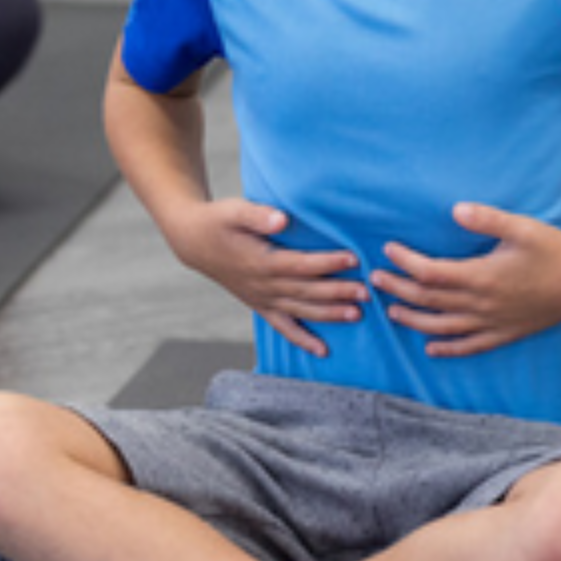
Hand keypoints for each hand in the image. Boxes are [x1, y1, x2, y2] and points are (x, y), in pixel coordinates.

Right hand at [166, 199, 364, 356]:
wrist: (194, 242)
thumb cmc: (218, 221)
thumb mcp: (234, 210)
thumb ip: (258, 215)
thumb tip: (282, 220)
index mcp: (260, 261)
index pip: (300, 265)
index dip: (326, 263)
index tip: (352, 258)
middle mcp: (263, 285)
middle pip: (306, 291)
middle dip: (337, 292)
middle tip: (366, 291)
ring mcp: (261, 298)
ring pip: (300, 311)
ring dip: (329, 314)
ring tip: (357, 315)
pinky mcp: (259, 306)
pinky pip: (283, 328)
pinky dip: (302, 340)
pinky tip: (322, 350)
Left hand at [374, 203, 560, 357]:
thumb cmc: (555, 250)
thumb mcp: (522, 227)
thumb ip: (486, 219)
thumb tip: (455, 209)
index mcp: (481, 277)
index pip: (430, 272)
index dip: (405, 262)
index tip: (388, 250)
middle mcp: (482, 304)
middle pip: (429, 300)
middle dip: (398, 289)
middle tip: (375, 280)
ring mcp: (493, 322)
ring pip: (443, 327)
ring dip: (414, 320)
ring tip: (393, 312)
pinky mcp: (505, 333)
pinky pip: (470, 346)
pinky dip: (448, 348)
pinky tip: (431, 349)